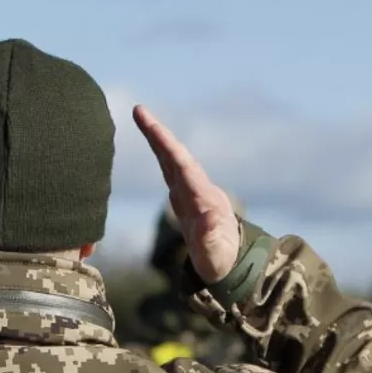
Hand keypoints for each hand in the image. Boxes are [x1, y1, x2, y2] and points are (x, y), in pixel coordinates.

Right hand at [133, 105, 241, 284]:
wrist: (232, 262)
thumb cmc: (221, 262)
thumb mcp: (216, 256)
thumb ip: (211, 241)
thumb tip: (209, 221)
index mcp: (204, 201)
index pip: (184, 169)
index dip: (169, 148)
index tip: (154, 128)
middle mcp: (198, 191)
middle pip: (176, 157)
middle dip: (158, 134)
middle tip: (139, 110)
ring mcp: (191, 192)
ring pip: (172, 160)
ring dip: (158, 138)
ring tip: (141, 115)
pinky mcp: (185, 196)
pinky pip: (171, 168)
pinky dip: (161, 151)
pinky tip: (152, 137)